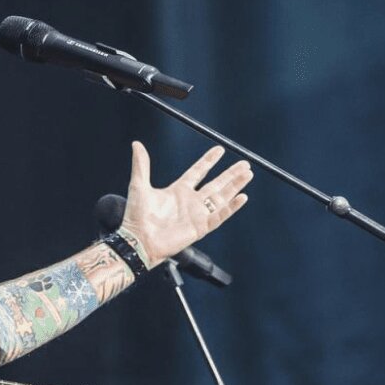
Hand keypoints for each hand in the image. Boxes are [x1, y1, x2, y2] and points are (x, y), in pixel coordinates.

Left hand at [119, 142, 252, 265]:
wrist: (138, 240)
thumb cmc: (136, 216)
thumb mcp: (139, 186)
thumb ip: (141, 165)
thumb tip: (136, 144)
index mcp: (178, 191)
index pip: (198, 172)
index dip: (209, 161)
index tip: (220, 150)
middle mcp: (190, 202)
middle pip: (216, 184)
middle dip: (230, 174)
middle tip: (245, 164)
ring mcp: (197, 215)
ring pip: (222, 197)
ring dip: (235, 186)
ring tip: (248, 174)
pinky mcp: (200, 227)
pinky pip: (220, 216)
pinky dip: (231, 207)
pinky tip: (242, 197)